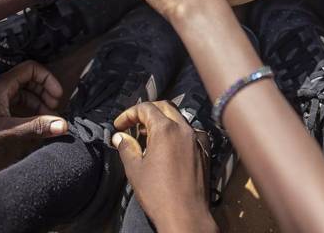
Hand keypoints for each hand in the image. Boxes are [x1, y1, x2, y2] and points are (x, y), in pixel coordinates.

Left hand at [0, 61, 66, 154]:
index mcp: (1, 85)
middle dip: (44, 92)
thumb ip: (36, 127)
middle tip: (54, 109)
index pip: (31, 68)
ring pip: (22, 93)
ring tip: (45, 119)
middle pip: (29, 80)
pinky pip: (14, 104)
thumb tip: (64, 125)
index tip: (57, 97)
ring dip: (37, 102)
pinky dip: (26, 111)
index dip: (47, 80)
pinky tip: (31, 125)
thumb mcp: (7, 131)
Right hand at [112, 102, 215, 232]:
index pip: (146, 108)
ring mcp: (196, 138)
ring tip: (147, 136)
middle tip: (133, 124)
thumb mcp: (135, 170)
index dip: (129, 113)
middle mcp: (184, 128)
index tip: (119, 125)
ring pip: (178, 118)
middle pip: (164, 107)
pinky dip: (175, 132)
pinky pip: (189, 132)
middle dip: (146, 112)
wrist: (186, 214)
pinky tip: (166, 148)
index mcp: (166, 129)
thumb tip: (119, 136)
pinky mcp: (204, 149)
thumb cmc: (159, 194)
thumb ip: (126, 148)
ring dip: (161, 121)